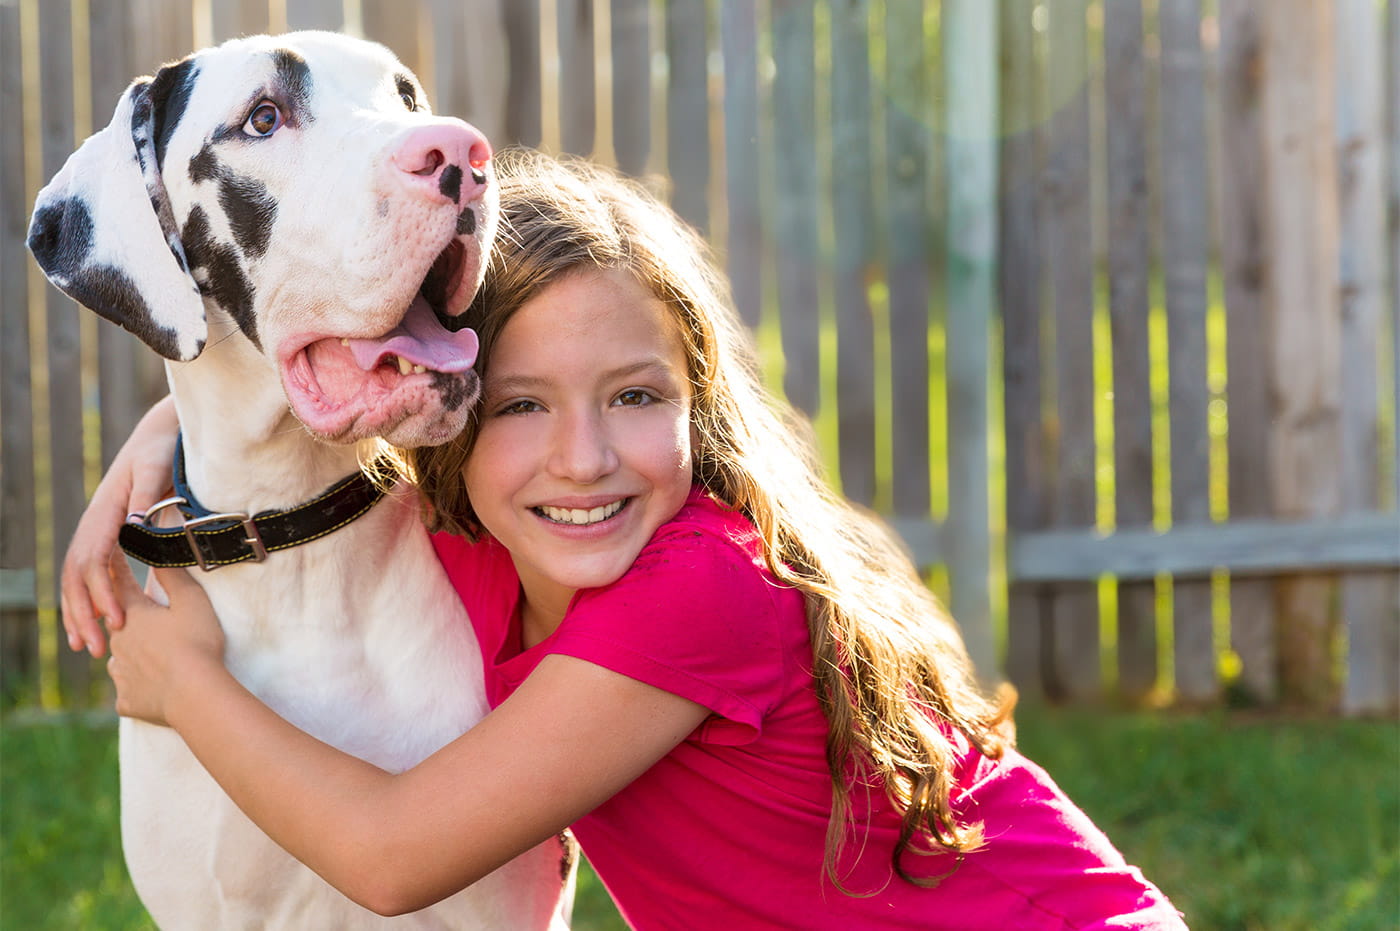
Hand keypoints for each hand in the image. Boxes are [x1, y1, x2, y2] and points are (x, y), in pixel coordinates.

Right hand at [60, 397, 178, 655]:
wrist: (157, 435)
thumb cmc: (161, 450)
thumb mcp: (156, 467)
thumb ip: (145, 496)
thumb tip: (133, 526)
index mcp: (106, 513)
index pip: (95, 561)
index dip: (102, 594)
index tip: (117, 622)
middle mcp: (95, 524)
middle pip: (76, 576)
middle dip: (82, 613)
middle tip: (93, 649)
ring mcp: (97, 530)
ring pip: (76, 579)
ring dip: (79, 613)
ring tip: (85, 648)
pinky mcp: (107, 536)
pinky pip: (89, 573)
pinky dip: (88, 599)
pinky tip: (95, 623)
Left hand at [107, 554, 225, 725]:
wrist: (193, 693)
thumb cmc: (196, 643)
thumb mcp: (192, 601)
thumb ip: (173, 577)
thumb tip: (158, 555)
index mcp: (134, 615)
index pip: (122, 585)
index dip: (118, 569)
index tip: (112, 556)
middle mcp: (118, 642)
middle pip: (118, 625)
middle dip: (129, 621)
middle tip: (148, 621)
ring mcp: (120, 673)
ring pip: (121, 659)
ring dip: (132, 656)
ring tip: (156, 660)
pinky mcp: (126, 699)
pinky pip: (129, 690)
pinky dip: (140, 687)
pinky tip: (154, 689)